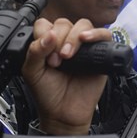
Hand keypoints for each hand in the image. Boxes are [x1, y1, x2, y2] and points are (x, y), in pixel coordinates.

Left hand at [21, 17, 110, 134]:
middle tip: (56, 61)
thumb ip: (35, 51)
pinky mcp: (100, 53)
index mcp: (47, 43)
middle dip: (59, 40)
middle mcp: (65, 42)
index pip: (45, 24)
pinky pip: (103, 34)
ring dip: (74, 37)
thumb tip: (49, 34)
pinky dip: (96, 33)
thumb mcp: (32, 72)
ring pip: (82, 25)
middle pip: (64, 23)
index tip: (46, 54)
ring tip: (68, 57)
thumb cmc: (48, 94)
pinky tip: (86, 40)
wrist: (63, 114)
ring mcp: (83, 47)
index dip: (44, 35)